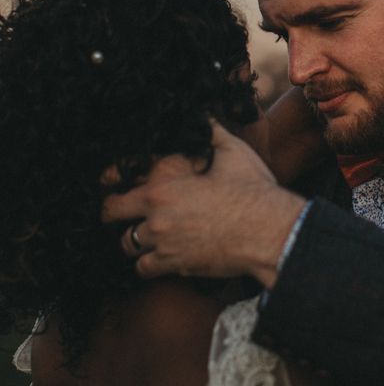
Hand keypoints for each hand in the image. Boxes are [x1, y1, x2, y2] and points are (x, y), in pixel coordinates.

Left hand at [102, 122, 305, 285]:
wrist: (269, 230)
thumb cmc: (252, 190)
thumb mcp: (233, 153)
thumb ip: (213, 132)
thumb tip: (205, 116)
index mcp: (162, 191)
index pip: (115, 198)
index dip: (111, 194)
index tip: (115, 194)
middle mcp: (156, 220)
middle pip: (114, 223)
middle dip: (116, 219)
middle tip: (125, 216)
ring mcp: (165, 246)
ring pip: (129, 247)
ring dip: (137, 241)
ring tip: (150, 234)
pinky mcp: (178, 267)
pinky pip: (147, 270)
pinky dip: (152, 263)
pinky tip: (165, 253)